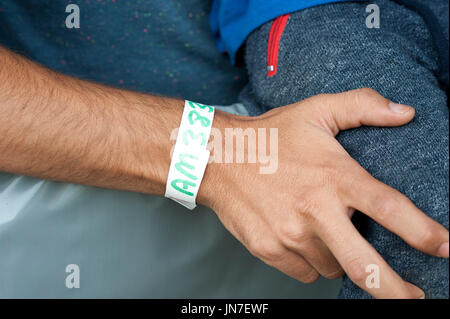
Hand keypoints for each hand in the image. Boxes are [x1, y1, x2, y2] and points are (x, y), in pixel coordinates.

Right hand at [199, 88, 448, 298]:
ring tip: (328, 233)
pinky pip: (306, 271)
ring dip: (341, 259)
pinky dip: (313, 262)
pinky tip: (303, 238)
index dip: (424, 233)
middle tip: (415, 300)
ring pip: (334, 267)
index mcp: (334, 176)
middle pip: (366, 265)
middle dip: (396, 291)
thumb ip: (363, 106)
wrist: (217, 158)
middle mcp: (314, 211)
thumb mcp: (316, 111)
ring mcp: (290, 236)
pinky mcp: (270, 250)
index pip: (389, 208)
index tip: (447, 249)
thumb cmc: (270, 135)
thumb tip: (407, 112)